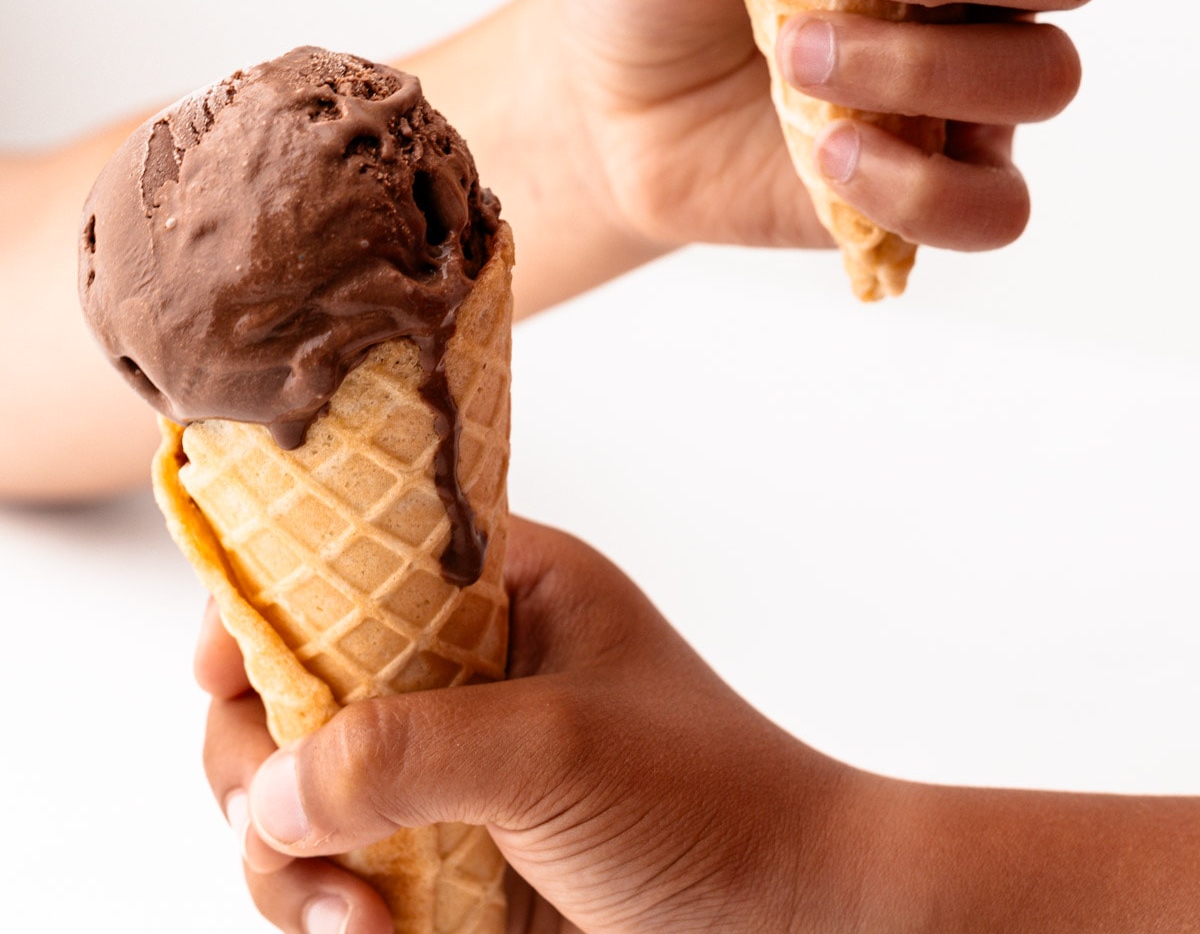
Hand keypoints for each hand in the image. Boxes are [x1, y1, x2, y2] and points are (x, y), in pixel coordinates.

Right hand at [196, 517, 858, 933]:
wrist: (800, 924)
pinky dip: (323, 906)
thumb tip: (268, 794)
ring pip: (298, 790)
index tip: (222, 670)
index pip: (343, 558)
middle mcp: (461, 664)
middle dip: (260, 762)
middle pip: (291, 684)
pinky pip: (335, 868)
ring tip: (349, 921)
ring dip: (285, 858)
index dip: (263, 603)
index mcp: (499, 587)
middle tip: (270, 827)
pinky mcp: (445, 856)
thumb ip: (408, 751)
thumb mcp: (556, 751)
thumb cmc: (709, 802)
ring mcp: (447, 763)